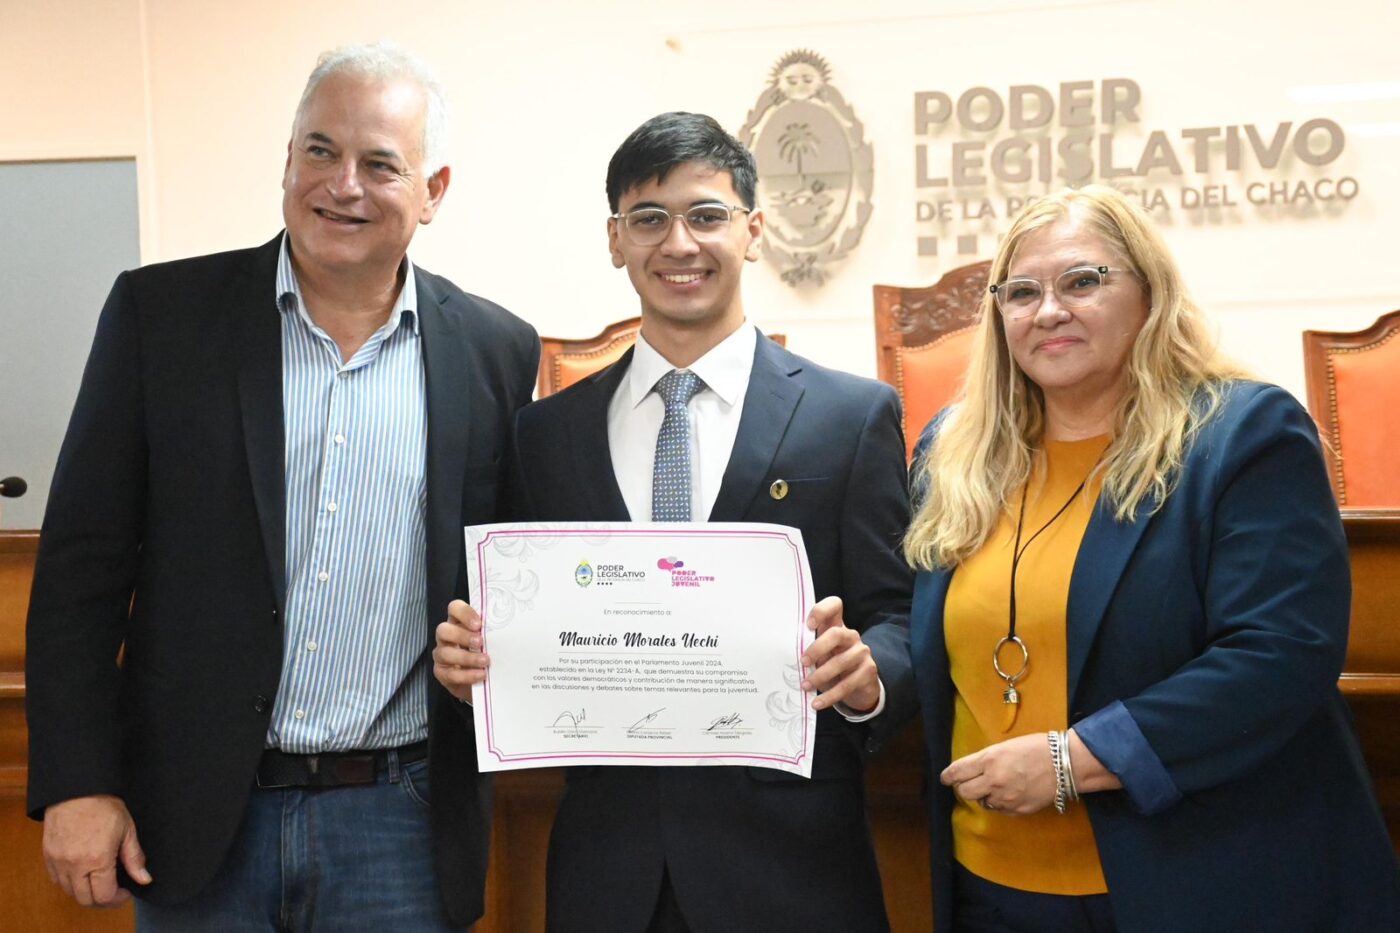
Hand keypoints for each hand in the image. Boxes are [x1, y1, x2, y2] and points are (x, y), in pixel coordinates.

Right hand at [43, 795, 150, 906]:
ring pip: (69, 892)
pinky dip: (69, 882)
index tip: (126, 890)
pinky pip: (56, 880)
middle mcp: (74, 865)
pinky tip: (82, 872)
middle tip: (115, 889)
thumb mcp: (127, 830)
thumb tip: (144, 879)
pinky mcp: (48, 856)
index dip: (118, 898)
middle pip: (85, 899)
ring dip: (85, 891)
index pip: (104, 896)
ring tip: (99, 880)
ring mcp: (58, 862)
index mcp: (97, 860)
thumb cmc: (103, 805)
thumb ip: (134, 858)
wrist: (76, 788)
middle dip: (102, 899)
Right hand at [433, 599, 488, 701]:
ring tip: (485, 661)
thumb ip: (493, 633)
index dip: (464, 613)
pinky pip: (449, 673)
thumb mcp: (491, 641)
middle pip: (443, 629)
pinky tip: (480, 674)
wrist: (484, 681)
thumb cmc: (488, 654)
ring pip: (444, 653)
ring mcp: (442, 654)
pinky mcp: (442, 673)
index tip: (478, 624)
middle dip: (462, 636)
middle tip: (480, 642)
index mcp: (459, 622)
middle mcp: (447, 636)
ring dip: (467, 657)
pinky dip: (466, 675)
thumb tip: (509, 628)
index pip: (454, 608)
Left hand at [800, 596, 879, 712]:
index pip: (834, 605)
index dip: (821, 611)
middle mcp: (851, 636)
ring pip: (841, 662)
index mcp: (837, 627)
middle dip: (817, 648)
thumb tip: (786, 659)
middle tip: (803, 662)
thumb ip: (809, 652)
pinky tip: (817, 703)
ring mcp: (862, 653)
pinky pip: (847, 685)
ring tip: (805, 686)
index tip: (808, 625)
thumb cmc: (833, 666)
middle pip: (836, 633)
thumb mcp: (822, 656)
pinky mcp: (868, 672)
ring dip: (820, 676)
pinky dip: (829, 696)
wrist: (860, 687)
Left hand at [941, 733, 1055, 814]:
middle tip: (970, 781)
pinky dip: (1000, 803)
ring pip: (982, 802)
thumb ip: (986, 759)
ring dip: (984, 795)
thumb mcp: (1005, 746)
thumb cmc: (1036, 748)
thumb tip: (971, 770)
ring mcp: (1005, 798)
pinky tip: (1010, 793)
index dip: (948, 775)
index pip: (957, 772)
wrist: (1065, 764)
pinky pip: (999, 809)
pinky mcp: (1017, 811)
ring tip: (996, 785)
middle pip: (964, 791)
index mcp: (989, 760)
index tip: (945, 777)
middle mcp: (993, 781)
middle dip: (964, 786)